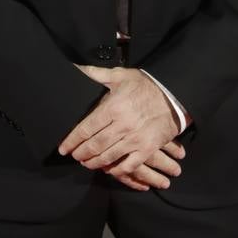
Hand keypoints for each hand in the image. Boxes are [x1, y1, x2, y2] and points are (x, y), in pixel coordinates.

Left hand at [61, 65, 181, 183]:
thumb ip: (97, 73)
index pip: (86, 128)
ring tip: (87, 163)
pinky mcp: (147, 148)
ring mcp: (135, 139)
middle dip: (81, 153)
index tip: (63, 148)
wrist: (174, 95)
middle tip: (75, 156)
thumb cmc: (146, 85)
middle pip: (94, 145)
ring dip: (95, 163)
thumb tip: (77, 67)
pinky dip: (117, 170)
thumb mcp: (120, 75)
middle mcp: (122, 125)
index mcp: (113, 107)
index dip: (72, 141)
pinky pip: (129, 165)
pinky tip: (109, 169)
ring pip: (109, 157)